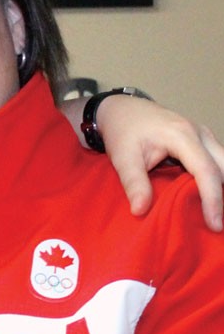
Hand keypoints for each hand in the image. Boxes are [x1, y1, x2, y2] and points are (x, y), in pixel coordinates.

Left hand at [97, 95, 223, 231]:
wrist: (121, 109)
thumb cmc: (122, 131)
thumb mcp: (122, 157)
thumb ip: (134, 183)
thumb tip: (140, 211)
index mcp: (182, 135)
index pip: (206, 171)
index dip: (213, 199)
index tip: (214, 224)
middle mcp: (199, 133)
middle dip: (223, 196)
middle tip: (218, 223)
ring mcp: (203, 135)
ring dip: (221, 188)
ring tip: (216, 214)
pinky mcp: (202, 140)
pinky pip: (218, 161)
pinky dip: (217, 179)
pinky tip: (211, 198)